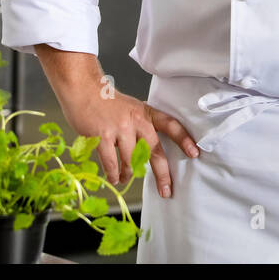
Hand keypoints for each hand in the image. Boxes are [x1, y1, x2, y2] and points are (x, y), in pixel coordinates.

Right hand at [59, 86, 199, 198]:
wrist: (83, 90)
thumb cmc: (107, 103)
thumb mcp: (132, 109)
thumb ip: (141, 127)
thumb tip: (147, 154)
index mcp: (146, 113)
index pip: (171, 125)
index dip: (184, 139)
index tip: (195, 152)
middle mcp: (136, 120)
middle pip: (155, 151)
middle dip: (163, 174)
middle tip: (167, 190)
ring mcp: (119, 128)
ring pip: (131, 160)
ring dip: (129, 174)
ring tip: (125, 178)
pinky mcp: (102, 136)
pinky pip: (111, 162)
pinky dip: (113, 174)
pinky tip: (114, 178)